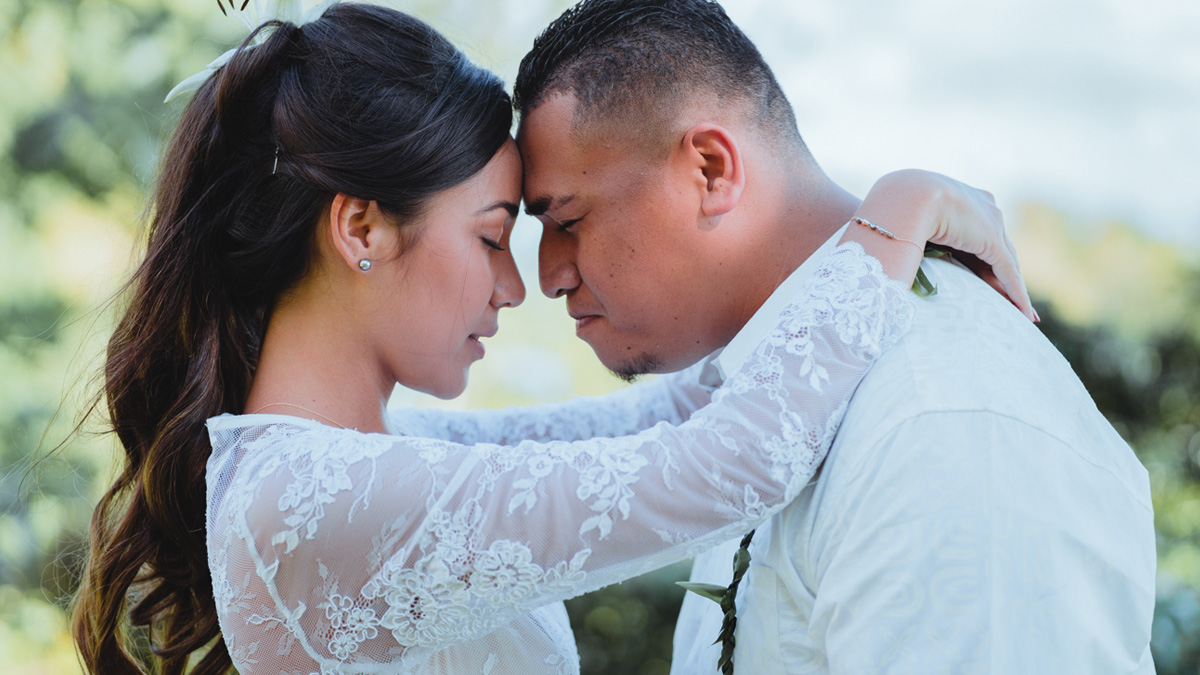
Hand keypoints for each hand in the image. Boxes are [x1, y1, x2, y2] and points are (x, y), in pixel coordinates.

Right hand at [855, 169, 1036, 321]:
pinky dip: (1016, 293)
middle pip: (997, 249)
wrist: (906, 196)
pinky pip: (1008, 272)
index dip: (981, 259)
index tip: (982, 279)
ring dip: (1011, 289)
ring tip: (1016, 313)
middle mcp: (984, 207)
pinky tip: (1022, 313)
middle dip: (1001, 276)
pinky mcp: (992, 241)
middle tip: (1006, 301)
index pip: (977, 235)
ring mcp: (991, 223)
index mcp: (964, 199)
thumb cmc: (895, 208)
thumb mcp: (912, 224)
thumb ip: (919, 237)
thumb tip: (902, 255)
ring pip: (1006, 262)